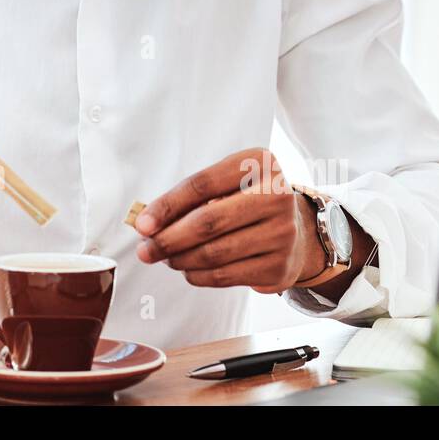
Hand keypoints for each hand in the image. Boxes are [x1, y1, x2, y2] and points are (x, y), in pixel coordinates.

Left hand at [131, 148, 327, 292]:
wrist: (296, 231)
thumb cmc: (247, 202)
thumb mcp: (227, 185)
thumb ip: (190, 199)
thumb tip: (147, 224)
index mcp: (260, 163)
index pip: (203, 183)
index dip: (168, 205)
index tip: (142, 224)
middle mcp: (277, 195)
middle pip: (208, 221)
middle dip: (169, 239)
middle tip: (145, 250)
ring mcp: (283, 233)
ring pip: (215, 253)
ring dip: (180, 259)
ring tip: (165, 258)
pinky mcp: (280, 266)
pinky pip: (227, 275)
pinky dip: (199, 276)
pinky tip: (188, 271)